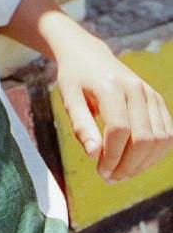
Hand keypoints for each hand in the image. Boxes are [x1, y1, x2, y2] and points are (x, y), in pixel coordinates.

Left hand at [56, 38, 172, 180]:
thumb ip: (81, 126)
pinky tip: (135, 162)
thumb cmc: (75, 79)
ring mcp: (151, 94)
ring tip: (121, 173)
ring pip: (160, 139)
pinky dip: (155, 154)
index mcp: (111, 86)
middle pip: (143, 138)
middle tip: (109, 177)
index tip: (100, 171)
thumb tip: (93, 155)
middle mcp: (137, 88)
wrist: (89, 55)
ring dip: (143, 164)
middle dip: (128, 165)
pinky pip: (167, 134)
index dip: (112, 156)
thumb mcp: (68, 98)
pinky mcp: (158, 101)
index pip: (119, 130)